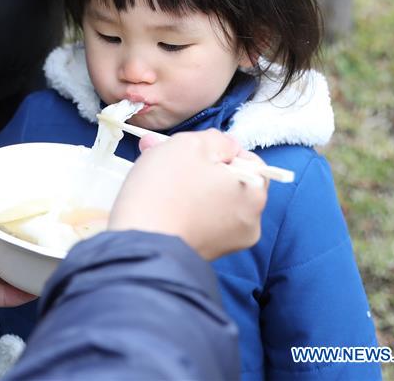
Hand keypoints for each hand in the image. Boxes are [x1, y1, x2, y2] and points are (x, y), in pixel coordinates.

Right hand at [108, 129, 268, 259]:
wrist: (139, 243)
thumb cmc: (166, 191)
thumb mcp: (190, 145)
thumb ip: (217, 139)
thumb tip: (227, 146)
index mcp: (254, 194)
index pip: (246, 160)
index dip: (218, 149)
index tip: (191, 149)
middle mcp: (249, 222)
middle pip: (226, 181)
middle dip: (197, 167)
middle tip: (163, 156)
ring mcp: (227, 242)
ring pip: (209, 201)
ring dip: (187, 186)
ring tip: (154, 180)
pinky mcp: (204, 254)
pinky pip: (197, 221)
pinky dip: (182, 210)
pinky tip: (157, 202)